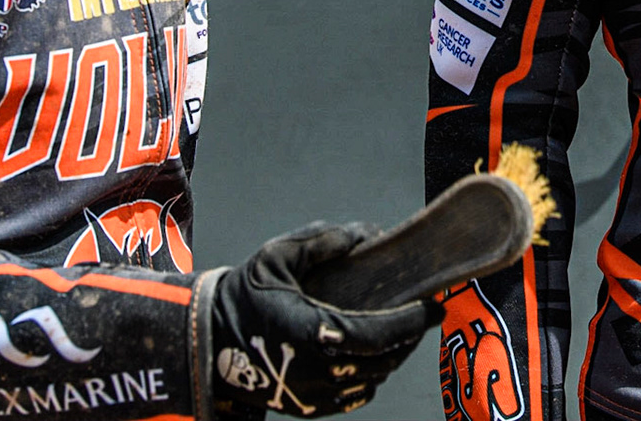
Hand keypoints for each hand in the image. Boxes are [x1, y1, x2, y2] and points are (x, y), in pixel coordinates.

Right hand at [209, 222, 438, 416]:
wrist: (207, 344)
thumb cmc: (242, 297)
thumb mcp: (276, 256)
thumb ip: (321, 242)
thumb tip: (364, 237)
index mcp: (312, 332)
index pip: (377, 334)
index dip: (411, 323)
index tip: (433, 306)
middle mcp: (317, 371)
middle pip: (384, 360)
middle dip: (409, 337)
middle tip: (423, 314)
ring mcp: (314, 396)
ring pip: (373, 380)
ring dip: (392, 356)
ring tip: (400, 330)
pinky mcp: (309, 409)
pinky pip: (356, 396)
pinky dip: (372, 375)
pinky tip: (373, 353)